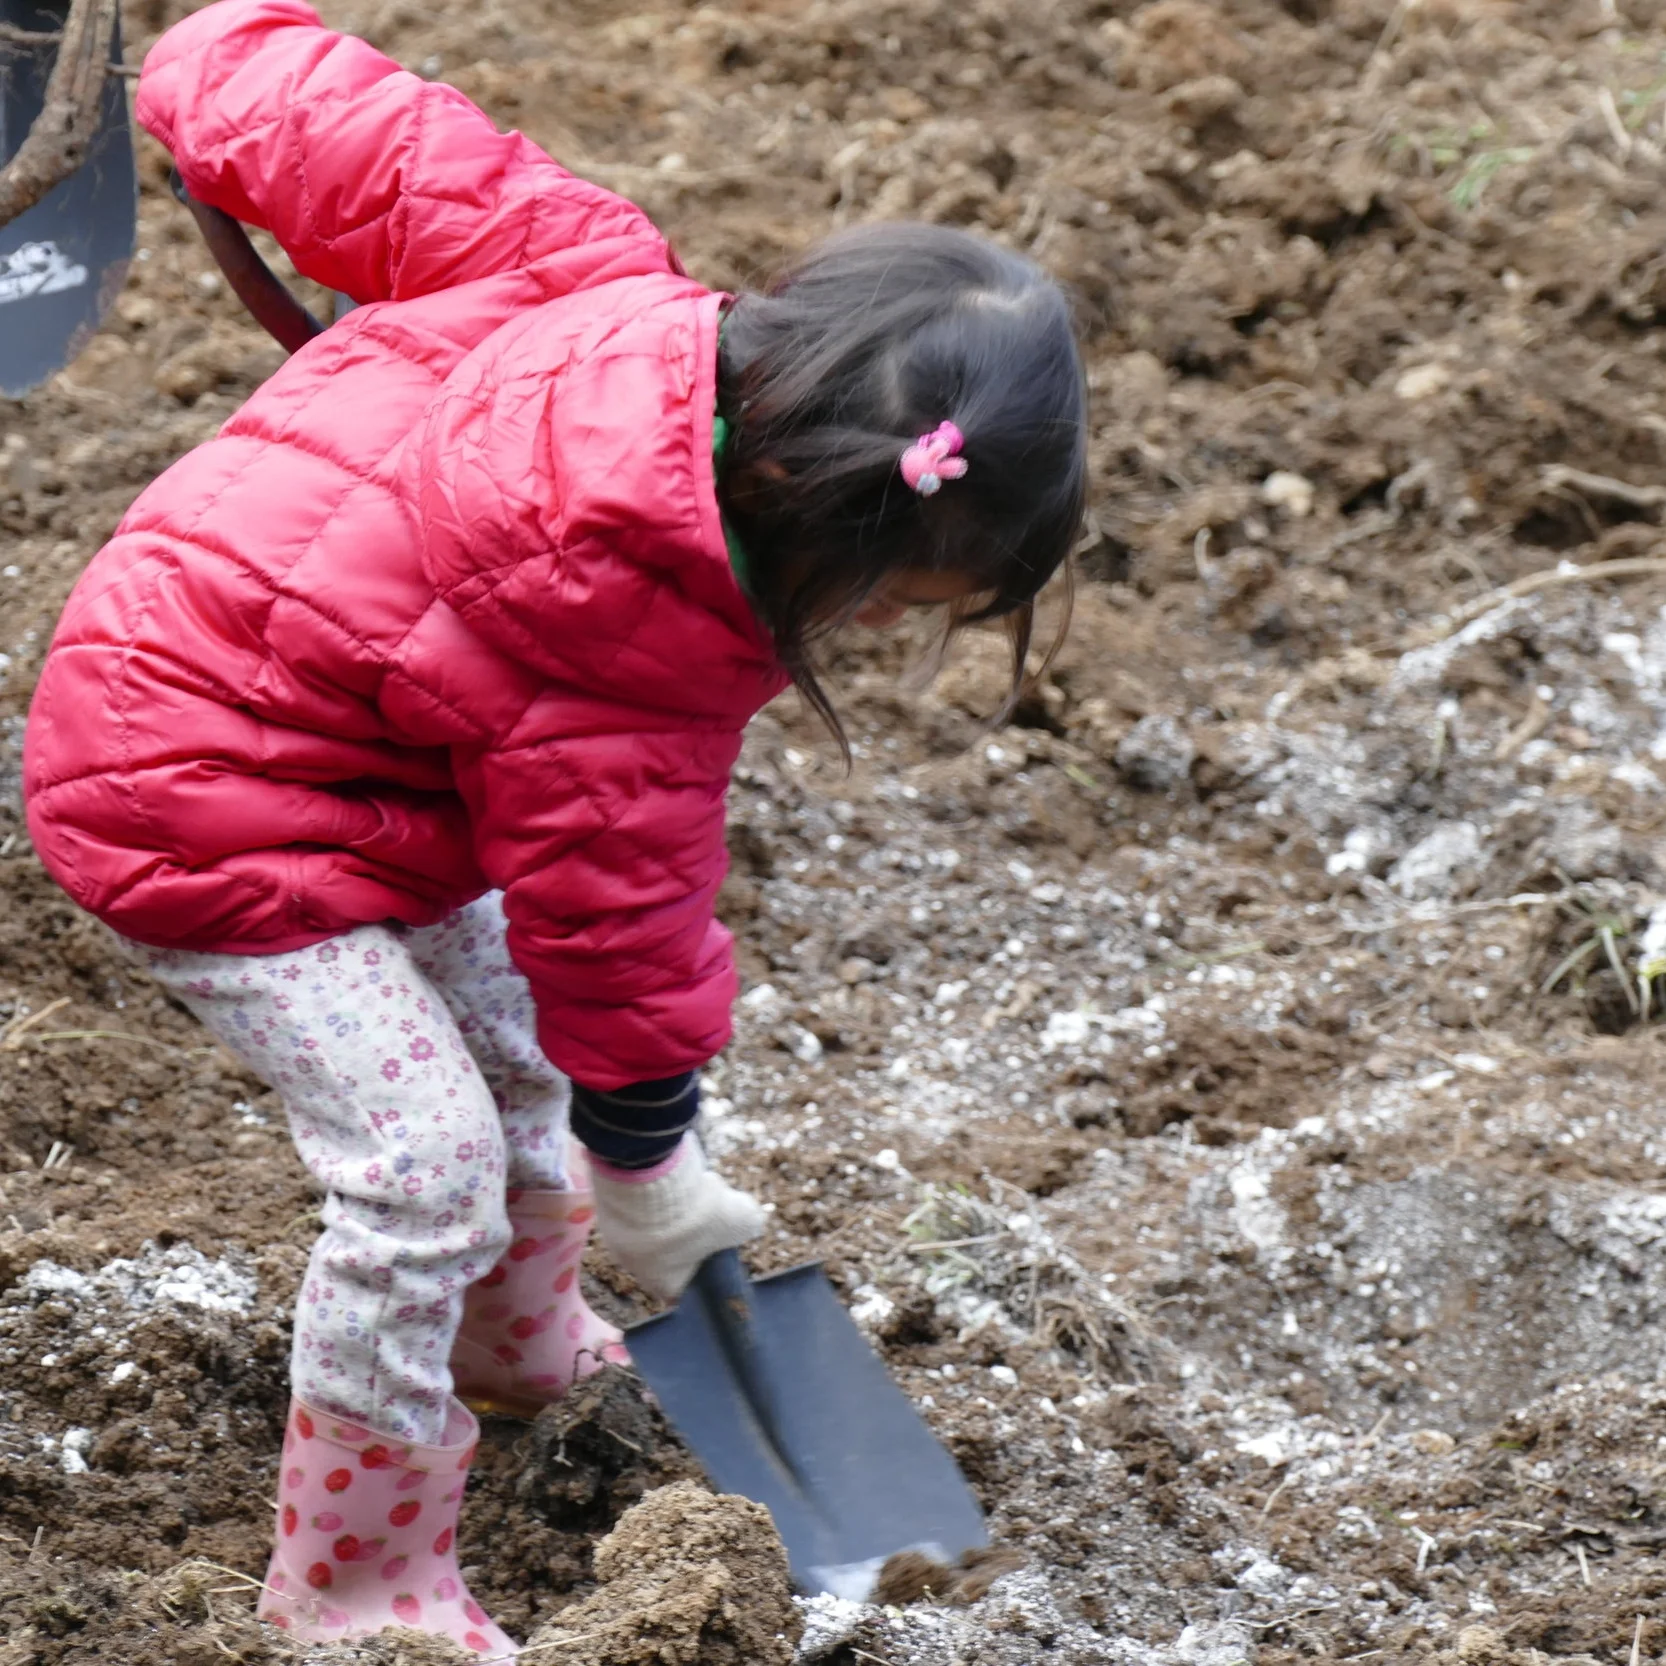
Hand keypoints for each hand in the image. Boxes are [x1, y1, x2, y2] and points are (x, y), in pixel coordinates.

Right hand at [589, 1136, 764, 1300]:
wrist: (648, 1177)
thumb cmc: (697, 1216)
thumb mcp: (739, 1220)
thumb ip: (750, 1223)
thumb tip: (755, 1219)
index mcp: (662, 1282)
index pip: (682, 1288)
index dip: (702, 1269)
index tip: (716, 1248)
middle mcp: (632, 1265)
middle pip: (667, 1252)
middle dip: (690, 1230)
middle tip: (707, 1209)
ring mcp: (615, 1234)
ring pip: (649, 1224)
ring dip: (669, 1206)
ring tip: (690, 1185)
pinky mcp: (606, 1203)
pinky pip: (634, 1200)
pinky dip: (651, 1188)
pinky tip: (670, 1172)